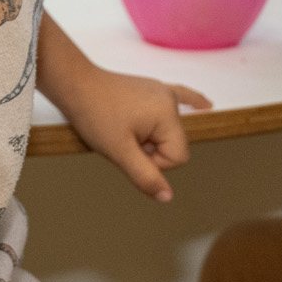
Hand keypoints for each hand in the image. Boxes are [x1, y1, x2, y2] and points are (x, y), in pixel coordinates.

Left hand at [37, 19, 208, 200]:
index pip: (178, 157)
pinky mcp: (152, 88)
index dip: (154, 163)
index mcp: (168, 114)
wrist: (74, 84)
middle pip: (173, 143)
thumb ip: (145, 176)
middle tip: (122, 139)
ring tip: (126, 129)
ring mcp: (162, 91)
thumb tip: (167, 197)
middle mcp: (171, 100)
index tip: (130, 152)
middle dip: (150, 150)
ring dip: (150, 137)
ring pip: (168, 129)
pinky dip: (190, 102)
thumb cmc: (94, 116)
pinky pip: (178, 96)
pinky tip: (206, 105)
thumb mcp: (118, 151)